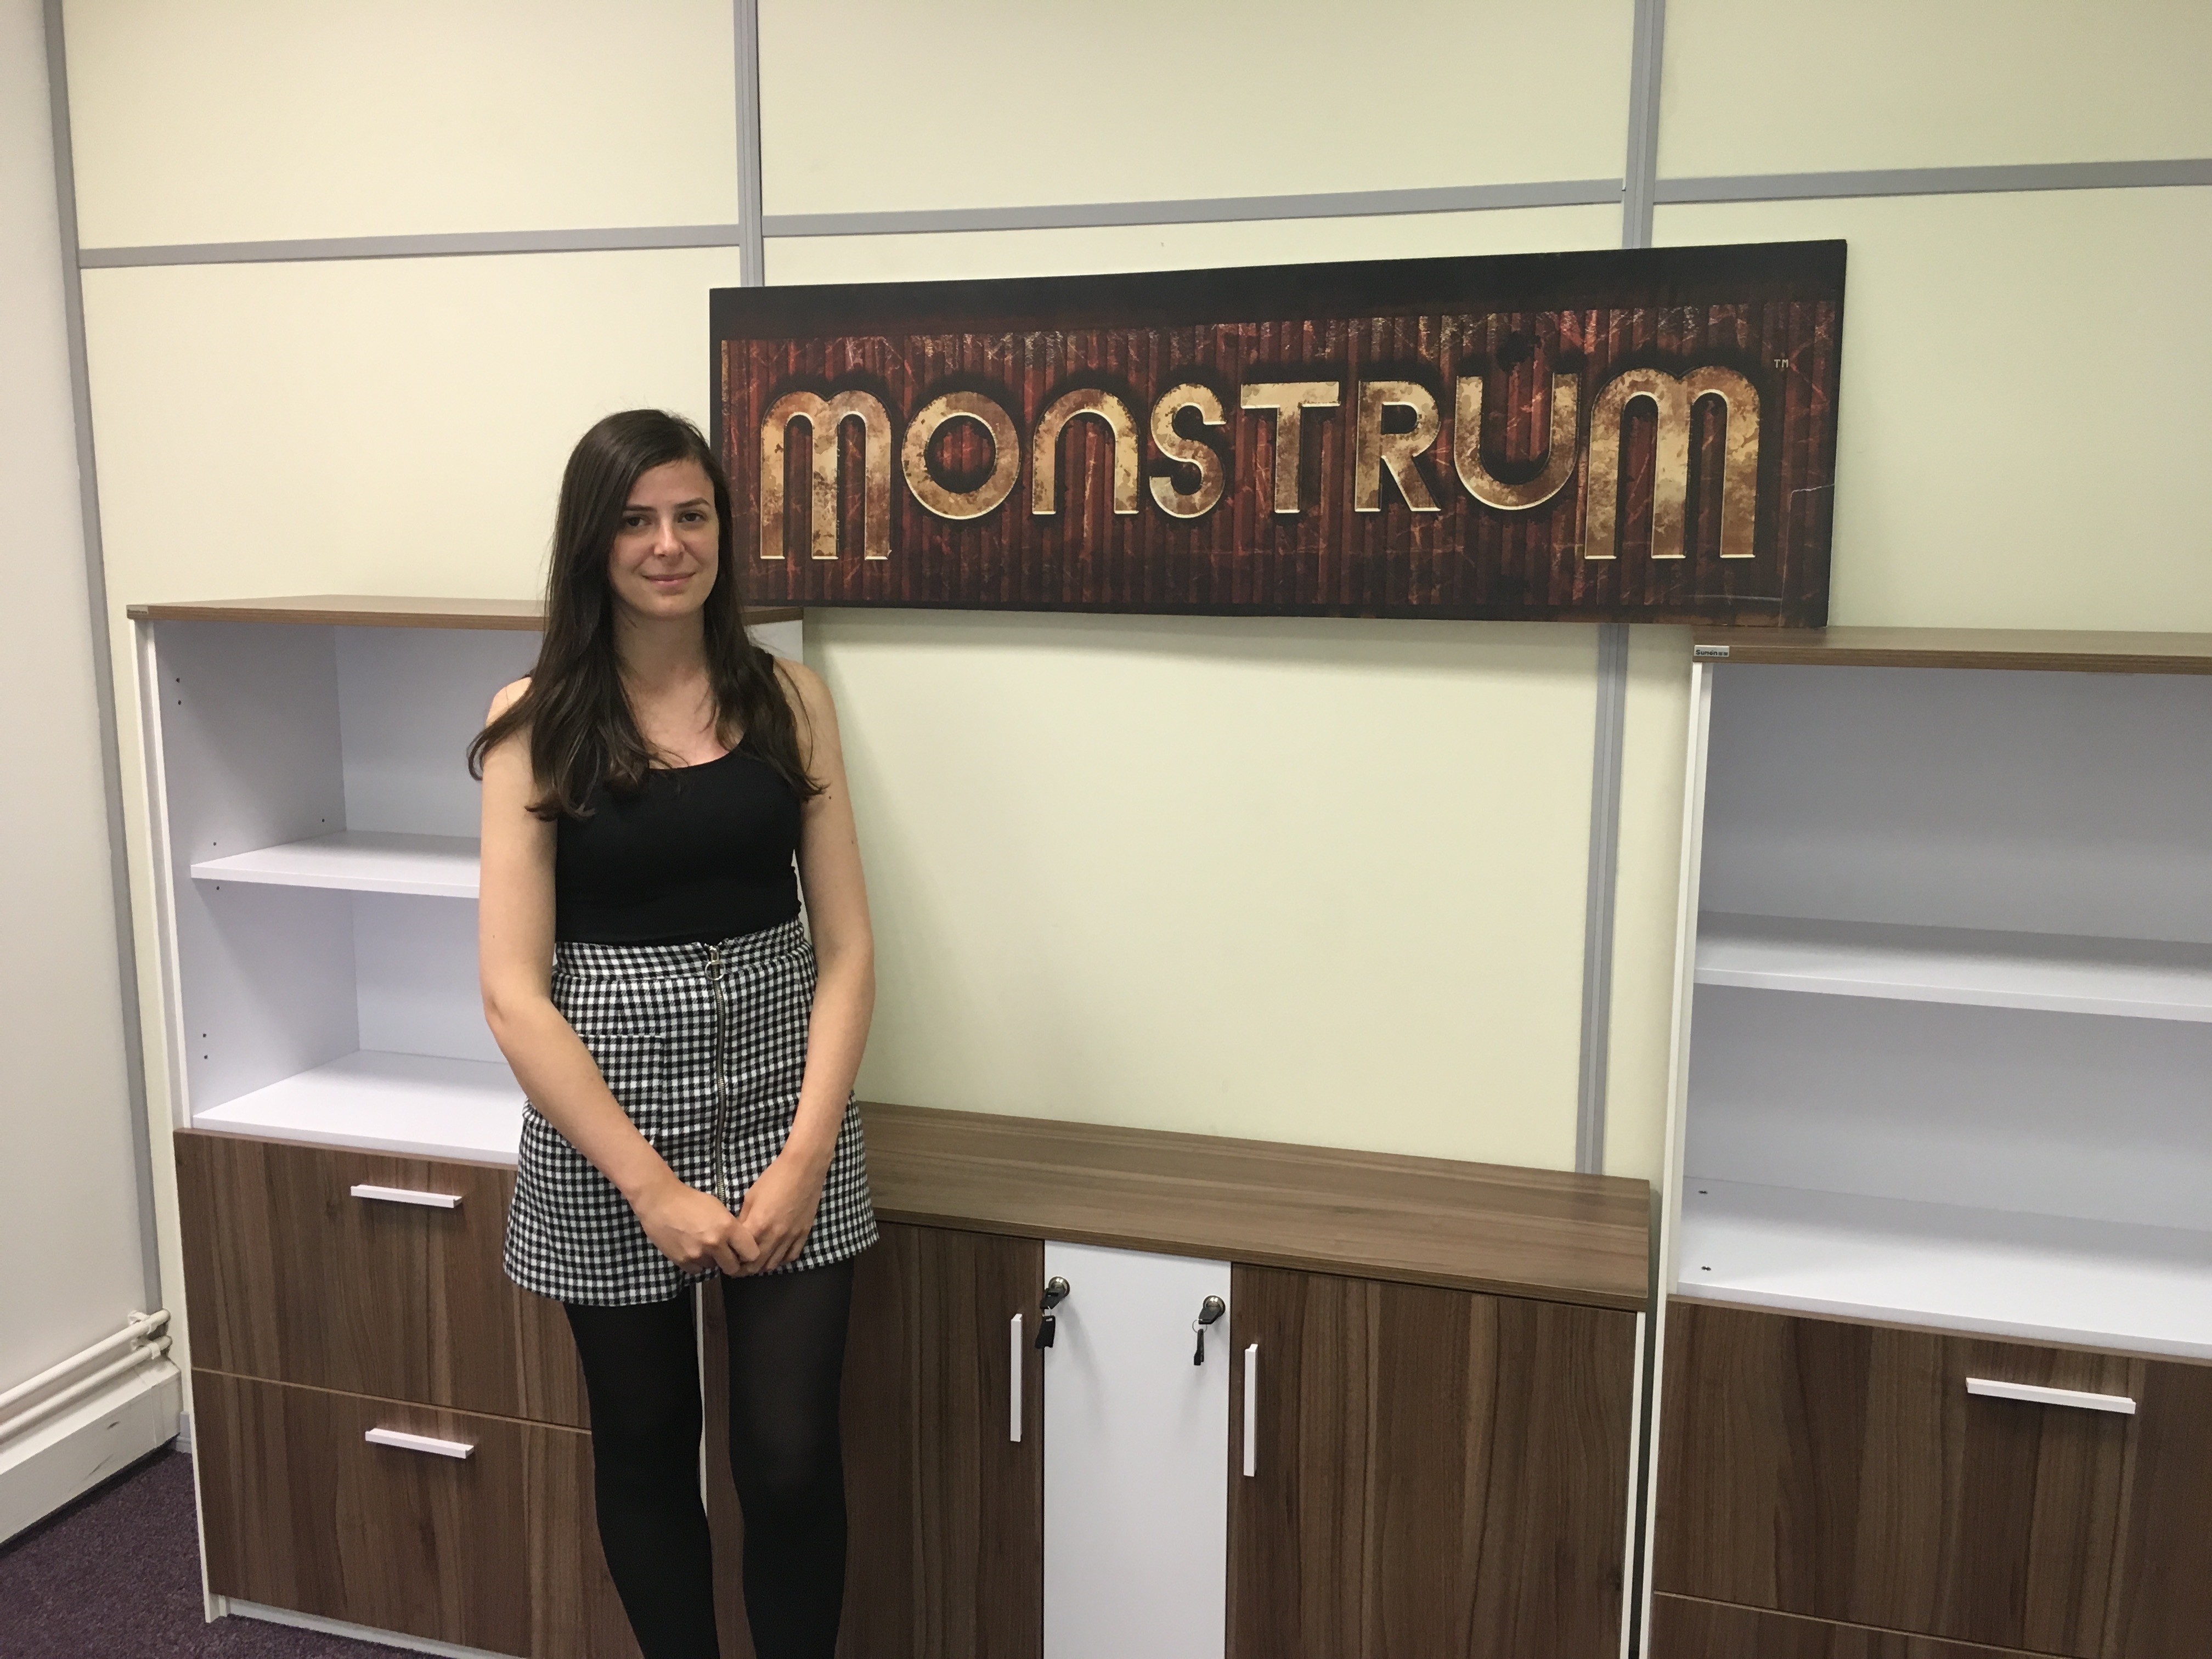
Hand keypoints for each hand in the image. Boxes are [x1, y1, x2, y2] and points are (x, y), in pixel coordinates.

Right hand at [630, 1177, 760, 1276]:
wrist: (660, 1202)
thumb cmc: (690, 1200)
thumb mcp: (718, 1208)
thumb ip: (730, 1227)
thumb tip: (738, 1243)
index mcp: (728, 1227)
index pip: (751, 1253)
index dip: (749, 1253)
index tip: (744, 1251)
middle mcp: (715, 1243)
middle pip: (734, 1267)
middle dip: (732, 1262)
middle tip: (727, 1254)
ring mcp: (697, 1254)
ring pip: (714, 1268)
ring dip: (713, 1261)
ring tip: (704, 1246)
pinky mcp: (682, 1261)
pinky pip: (697, 1270)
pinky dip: (697, 1263)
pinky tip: (692, 1249)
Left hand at [734, 1153, 825, 1274]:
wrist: (803, 1169)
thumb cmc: (773, 1179)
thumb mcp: (751, 1197)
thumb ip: (743, 1220)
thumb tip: (737, 1235)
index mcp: (758, 1225)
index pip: (740, 1254)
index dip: (731, 1258)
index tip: (727, 1258)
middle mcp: (774, 1236)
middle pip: (756, 1265)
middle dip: (744, 1268)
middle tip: (737, 1265)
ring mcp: (790, 1237)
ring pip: (772, 1265)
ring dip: (761, 1266)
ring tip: (754, 1261)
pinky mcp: (803, 1234)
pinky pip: (790, 1257)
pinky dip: (780, 1260)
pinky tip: (774, 1255)